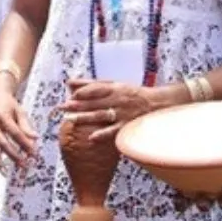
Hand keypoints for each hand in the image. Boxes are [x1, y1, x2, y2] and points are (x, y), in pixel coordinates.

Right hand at [0, 79, 37, 169]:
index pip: (15, 133)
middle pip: (3, 143)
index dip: (25, 144)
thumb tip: (35, 138)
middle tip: (23, 165)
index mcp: (2, 116)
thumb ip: (26, 126)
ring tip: (5, 172)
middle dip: (13, 155)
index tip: (33, 153)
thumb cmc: (9, 103)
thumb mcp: (20, 111)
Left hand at [57, 79, 171, 142]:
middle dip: (79, 105)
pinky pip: (114, 131)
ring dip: (86, 117)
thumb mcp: (113, 85)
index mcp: (115, 88)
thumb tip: (68, 82)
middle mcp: (118, 100)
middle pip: (96, 102)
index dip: (85, 91)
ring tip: (71, 119)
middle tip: (63, 107)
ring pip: (102, 115)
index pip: (98, 88)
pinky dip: (103, 134)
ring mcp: (123, 114)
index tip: (72, 95)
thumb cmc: (131, 94)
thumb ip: (90, 84)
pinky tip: (91, 138)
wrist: (158, 104)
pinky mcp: (127, 126)